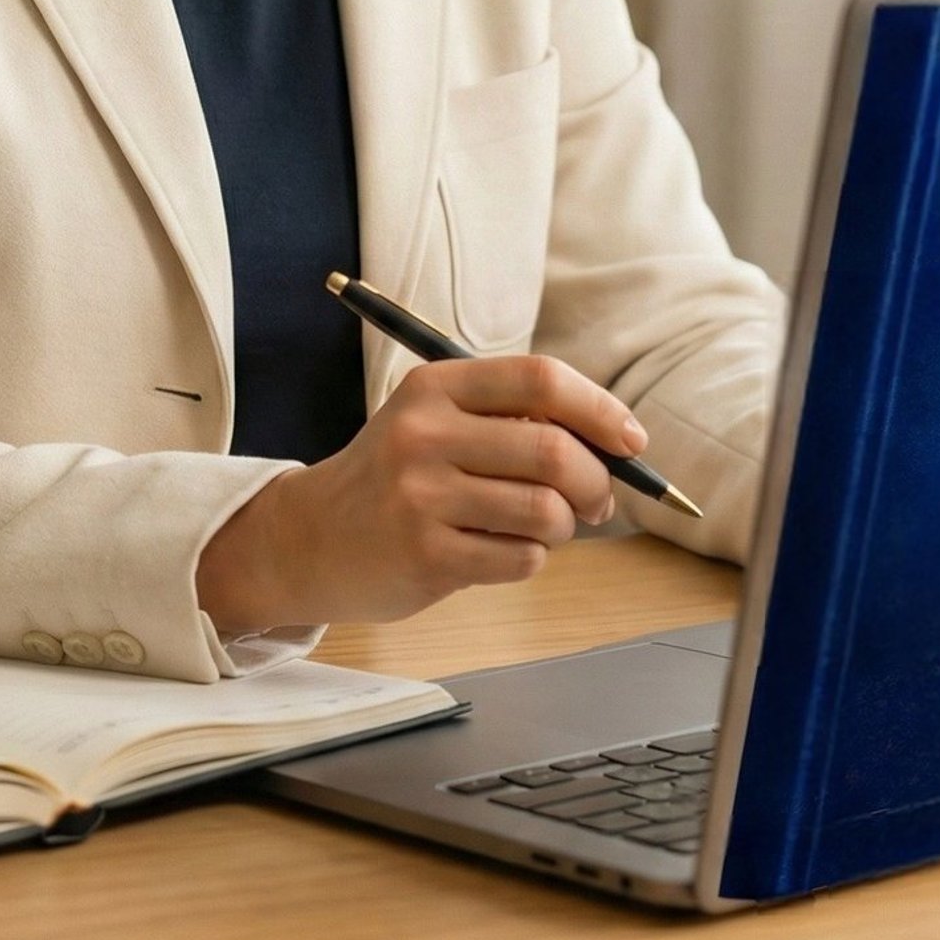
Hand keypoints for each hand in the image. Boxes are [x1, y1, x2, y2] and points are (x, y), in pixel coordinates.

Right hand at [194, 354, 648, 633]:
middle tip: (597, 501)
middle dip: (597, 482)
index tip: (631, 441)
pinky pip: (521, 559)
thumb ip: (512, 420)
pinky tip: (499, 551)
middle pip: (554, 451)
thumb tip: (616, 446)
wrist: (308, 538)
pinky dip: (531, 559)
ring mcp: (421, 497)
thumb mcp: (435, 422)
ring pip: (546, 512)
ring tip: (543, 528)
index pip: (540, 380)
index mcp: (436, 387)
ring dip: (565, 527)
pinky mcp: (424, 556)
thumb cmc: (396, 477)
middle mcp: (425, 435)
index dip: (600, 410)